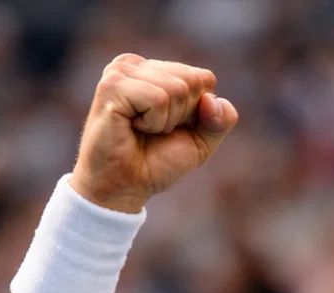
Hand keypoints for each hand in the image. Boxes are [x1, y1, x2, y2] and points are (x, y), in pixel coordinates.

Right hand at [69, 54, 238, 213]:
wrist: (124, 187)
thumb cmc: (156, 163)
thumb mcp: (200, 142)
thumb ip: (220, 120)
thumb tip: (213, 99)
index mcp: (154, 69)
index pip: (203, 78)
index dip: (197, 112)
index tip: (170, 127)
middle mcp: (136, 64)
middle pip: (192, 82)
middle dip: (182, 116)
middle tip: (154, 131)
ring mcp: (121, 71)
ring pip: (177, 89)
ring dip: (166, 121)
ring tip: (141, 129)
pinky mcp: (112, 85)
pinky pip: (158, 99)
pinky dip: (154, 122)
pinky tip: (132, 127)